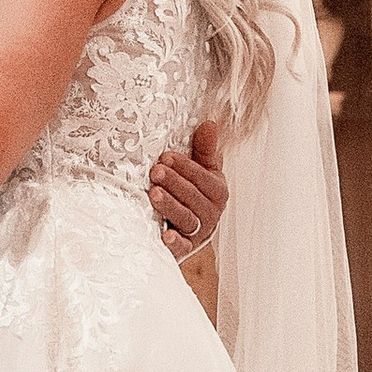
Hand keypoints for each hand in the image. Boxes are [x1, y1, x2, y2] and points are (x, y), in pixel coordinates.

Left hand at [148, 115, 227, 261]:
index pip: (204, 177)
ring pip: (187, 219)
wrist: (185, 228)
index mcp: (217, 191)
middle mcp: (211, 212)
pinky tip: (164, 235)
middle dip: (175, 183)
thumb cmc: (191, 192)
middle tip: (155, 171)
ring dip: (171, 206)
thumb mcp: (201, 170)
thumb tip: (210, 123)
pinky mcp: (186, 248)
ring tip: (153, 194)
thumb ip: (204, 149)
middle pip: (194, 197)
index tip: (165, 156)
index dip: (185, 166)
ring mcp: (199, 232)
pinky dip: (175, 242)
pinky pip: (183, 247)